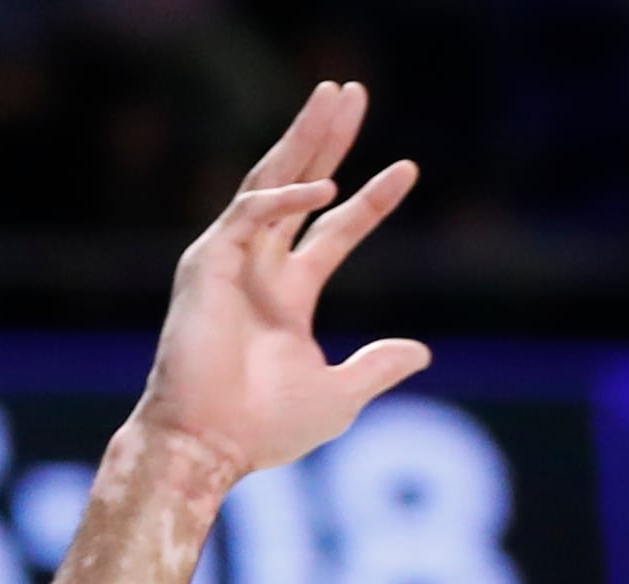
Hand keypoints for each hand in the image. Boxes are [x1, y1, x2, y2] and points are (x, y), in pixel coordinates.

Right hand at [134, 82, 429, 484]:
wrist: (207, 446)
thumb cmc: (262, 430)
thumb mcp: (340, 396)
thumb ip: (377, 368)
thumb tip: (422, 353)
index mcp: (285, 298)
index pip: (333, 232)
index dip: (371, 201)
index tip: (408, 169)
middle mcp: (257, 271)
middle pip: (298, 187)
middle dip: (326, 140)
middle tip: (352, 93)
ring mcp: (229, 263)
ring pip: (270, 182)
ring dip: (303, 139)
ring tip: (332, 97)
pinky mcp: (206, 266)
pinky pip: (249, 215)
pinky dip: (284, 199)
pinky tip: (325, 187)